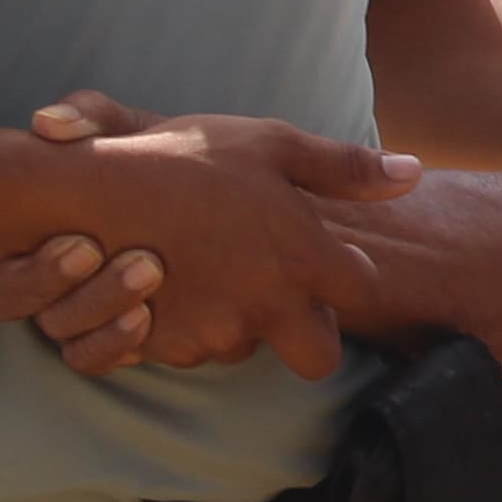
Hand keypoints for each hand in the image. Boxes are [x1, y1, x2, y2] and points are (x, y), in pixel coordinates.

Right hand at [0, 89, 412, 380]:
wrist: (87, 189)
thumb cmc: (185, 159)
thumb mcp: (270, 144)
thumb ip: (345, 166)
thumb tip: (414, 172)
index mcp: (304, 257)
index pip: (364, 295)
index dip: (350, 279)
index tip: (328, 262)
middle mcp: (268, 306)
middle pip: (318, 357)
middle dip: (307, 335)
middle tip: (278, 295)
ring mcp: (214, 333)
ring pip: (248, 352)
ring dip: (239, 324)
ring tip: (207, 272)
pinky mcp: (164, 348)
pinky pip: (192, 352)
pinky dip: (185, 328)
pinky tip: (169, 287)